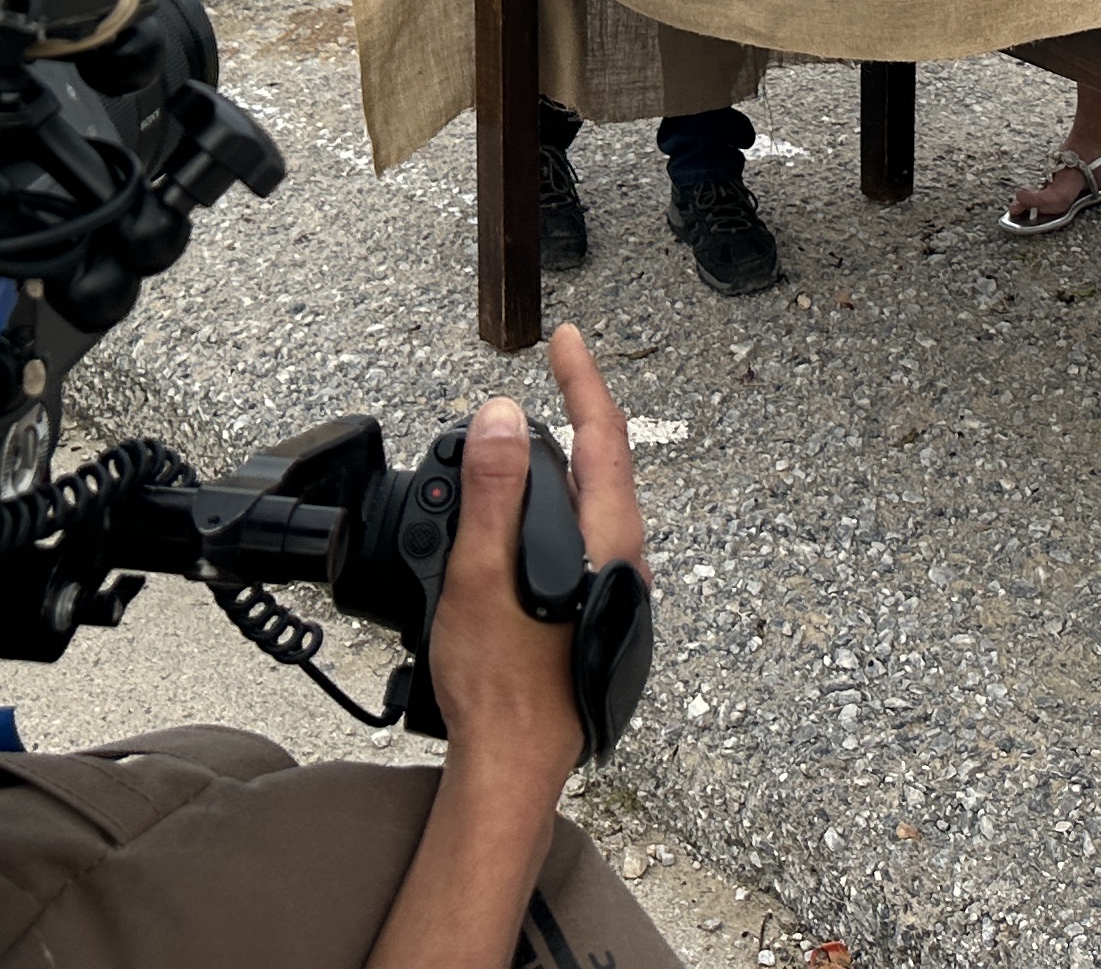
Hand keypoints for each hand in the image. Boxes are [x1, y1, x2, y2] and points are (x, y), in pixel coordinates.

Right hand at [423, 326, 649, 804]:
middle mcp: (621, 558)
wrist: (514, 763)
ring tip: (524, 437)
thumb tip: (501, 414)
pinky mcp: (592, 609)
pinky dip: (553, 506)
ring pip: (590, 502)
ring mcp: (610, 586)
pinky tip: (524, 515)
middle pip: (602, 464)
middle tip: (547, 375)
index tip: (566, 337)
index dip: (582, 379)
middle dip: (573, 413)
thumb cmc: (500, 684)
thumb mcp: (480, 575)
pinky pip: (579, 536)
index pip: (602, 435)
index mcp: (606, 541)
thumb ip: (493, 492)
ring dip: (560, 463)